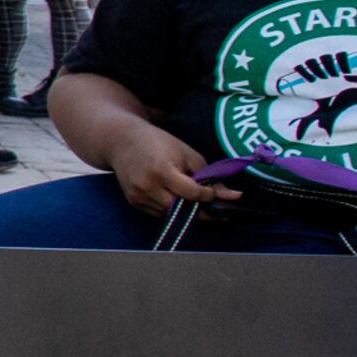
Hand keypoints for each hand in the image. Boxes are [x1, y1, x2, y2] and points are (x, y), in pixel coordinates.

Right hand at [102, 118, 239, 215]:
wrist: (123, 142)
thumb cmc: (160, 144)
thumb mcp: (188, 154)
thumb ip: (210, 176)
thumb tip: (233, 196)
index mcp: (162, 170)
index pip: (191, 193)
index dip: (208, 196)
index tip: (216, 195)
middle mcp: (148, 186)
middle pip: (181, 209)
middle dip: (201, 211)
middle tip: (216, 212)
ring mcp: (139, 196)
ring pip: (171, 214)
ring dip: (186, 212)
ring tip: (195, 202)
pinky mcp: (133, 202)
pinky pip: (159, 213)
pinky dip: (170, 210)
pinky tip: (175, 199)